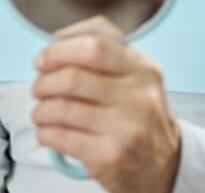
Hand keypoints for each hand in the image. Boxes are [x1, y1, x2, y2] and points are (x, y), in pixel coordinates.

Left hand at [32, 16, 180, 192]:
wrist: (165, 165)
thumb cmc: (138, 112)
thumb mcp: (134, 73)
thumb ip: (102, 48)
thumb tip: (56, 40)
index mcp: (142, 68)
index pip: (94, 45)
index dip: (59, 50)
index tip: (43, 59)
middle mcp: (139, 96)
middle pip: (73, 78)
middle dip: (45, 82)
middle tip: (38, 87)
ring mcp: (127, 128)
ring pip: (63, 108)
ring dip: (41, 109)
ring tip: (40, 111)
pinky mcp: (111, 156)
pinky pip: (63, 138)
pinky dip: (45, 132)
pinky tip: (46, 131)